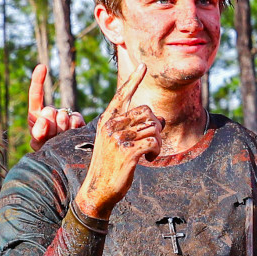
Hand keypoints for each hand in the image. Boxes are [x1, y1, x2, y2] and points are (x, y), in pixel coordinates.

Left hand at [25, 61, 84, 145]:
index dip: (38, 80)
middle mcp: (50, 112)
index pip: (36, 95)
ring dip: (62, 129)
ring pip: (63, 116)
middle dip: (50, 126)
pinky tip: (72, 132)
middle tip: (51, 137)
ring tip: (60, 138)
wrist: (61, 157)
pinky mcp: (77, 120)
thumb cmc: (45, 148)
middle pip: (50, 111)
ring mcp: (64, 115)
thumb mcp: (37, 142)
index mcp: (36, 114)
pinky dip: (74, 126)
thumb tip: (45, 119)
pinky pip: (76, 118)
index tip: (42, 67)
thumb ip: (38, 132)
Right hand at [73, 79, 163, 220]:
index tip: (143, 65)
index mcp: (107, 121)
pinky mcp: (128, 152)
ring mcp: (118, 139)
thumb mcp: (115, 142)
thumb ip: (131, 128)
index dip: (134, 80)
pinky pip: (153, 142)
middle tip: (151, 141)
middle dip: (155, 126)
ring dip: (156, 141)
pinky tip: (148, 159)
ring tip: (147, 153)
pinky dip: (156, 151)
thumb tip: (158, 119)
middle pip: (146, 112)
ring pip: (153, 128)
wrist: (98, 190)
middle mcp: (111, 126)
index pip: (122, 96)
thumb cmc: (110, 166)